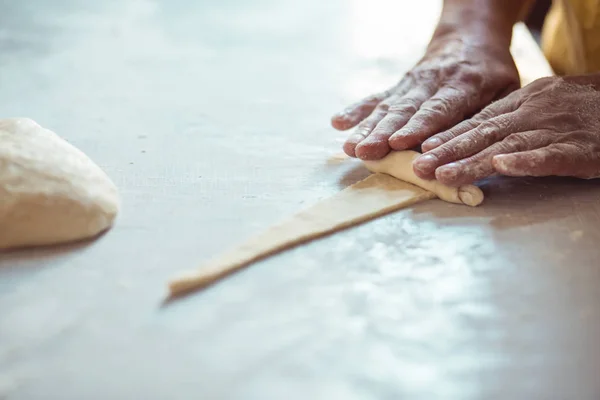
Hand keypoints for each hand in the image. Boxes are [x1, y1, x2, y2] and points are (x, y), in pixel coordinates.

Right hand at [331, 36, 519, 159]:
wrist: (469, 38)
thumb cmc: (491, 74)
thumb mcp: (505, 91)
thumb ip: (487, 117)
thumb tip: (472, 153)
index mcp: (464, 84)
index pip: (439, 109)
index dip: (418, 126)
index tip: (398, 142)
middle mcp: (432, 83)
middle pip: (405, 111)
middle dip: (383, 132)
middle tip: (367, 151)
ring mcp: (410, 85)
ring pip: (387, 108)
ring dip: (366, 129)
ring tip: (350, 148)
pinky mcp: (397, 88)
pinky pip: (374, 99)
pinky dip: (356, 111)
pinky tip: (338, 123)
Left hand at [413, 75, 599, 185]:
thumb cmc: (583, 108)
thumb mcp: (542, 105)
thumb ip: (510, 121)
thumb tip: (472, 140)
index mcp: (523, 102)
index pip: (478, 121)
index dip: (450, 136)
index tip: (423, 149)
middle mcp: (533, 113)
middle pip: (484, 133)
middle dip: (448, 151)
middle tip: (419, 167)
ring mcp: (556, 129)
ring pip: (508, 146)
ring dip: (473, 161)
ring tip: (444, 174)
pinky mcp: (580, 148)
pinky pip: (550, 156)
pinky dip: (525, 162)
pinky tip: (501, 167)